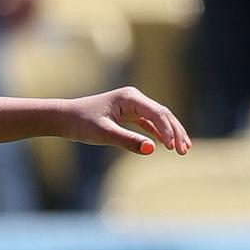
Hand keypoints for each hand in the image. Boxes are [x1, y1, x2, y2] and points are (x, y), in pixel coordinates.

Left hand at [61, 86, 191, 155]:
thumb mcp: (104, 133)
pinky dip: (159, 133)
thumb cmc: (81, 123)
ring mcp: (132, 104)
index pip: (157, 113)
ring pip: (158, 118)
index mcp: (130, 98)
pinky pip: (149, 122)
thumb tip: (152, 149)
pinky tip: (167, 144)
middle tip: (185, 151)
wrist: (64, 118)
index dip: (168, 131)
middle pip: (163, 114)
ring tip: (183, 149)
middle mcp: (134, 98)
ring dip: (170, 133)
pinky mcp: (128, 113)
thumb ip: (128, 141)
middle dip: (175, 132)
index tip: (174, 147)